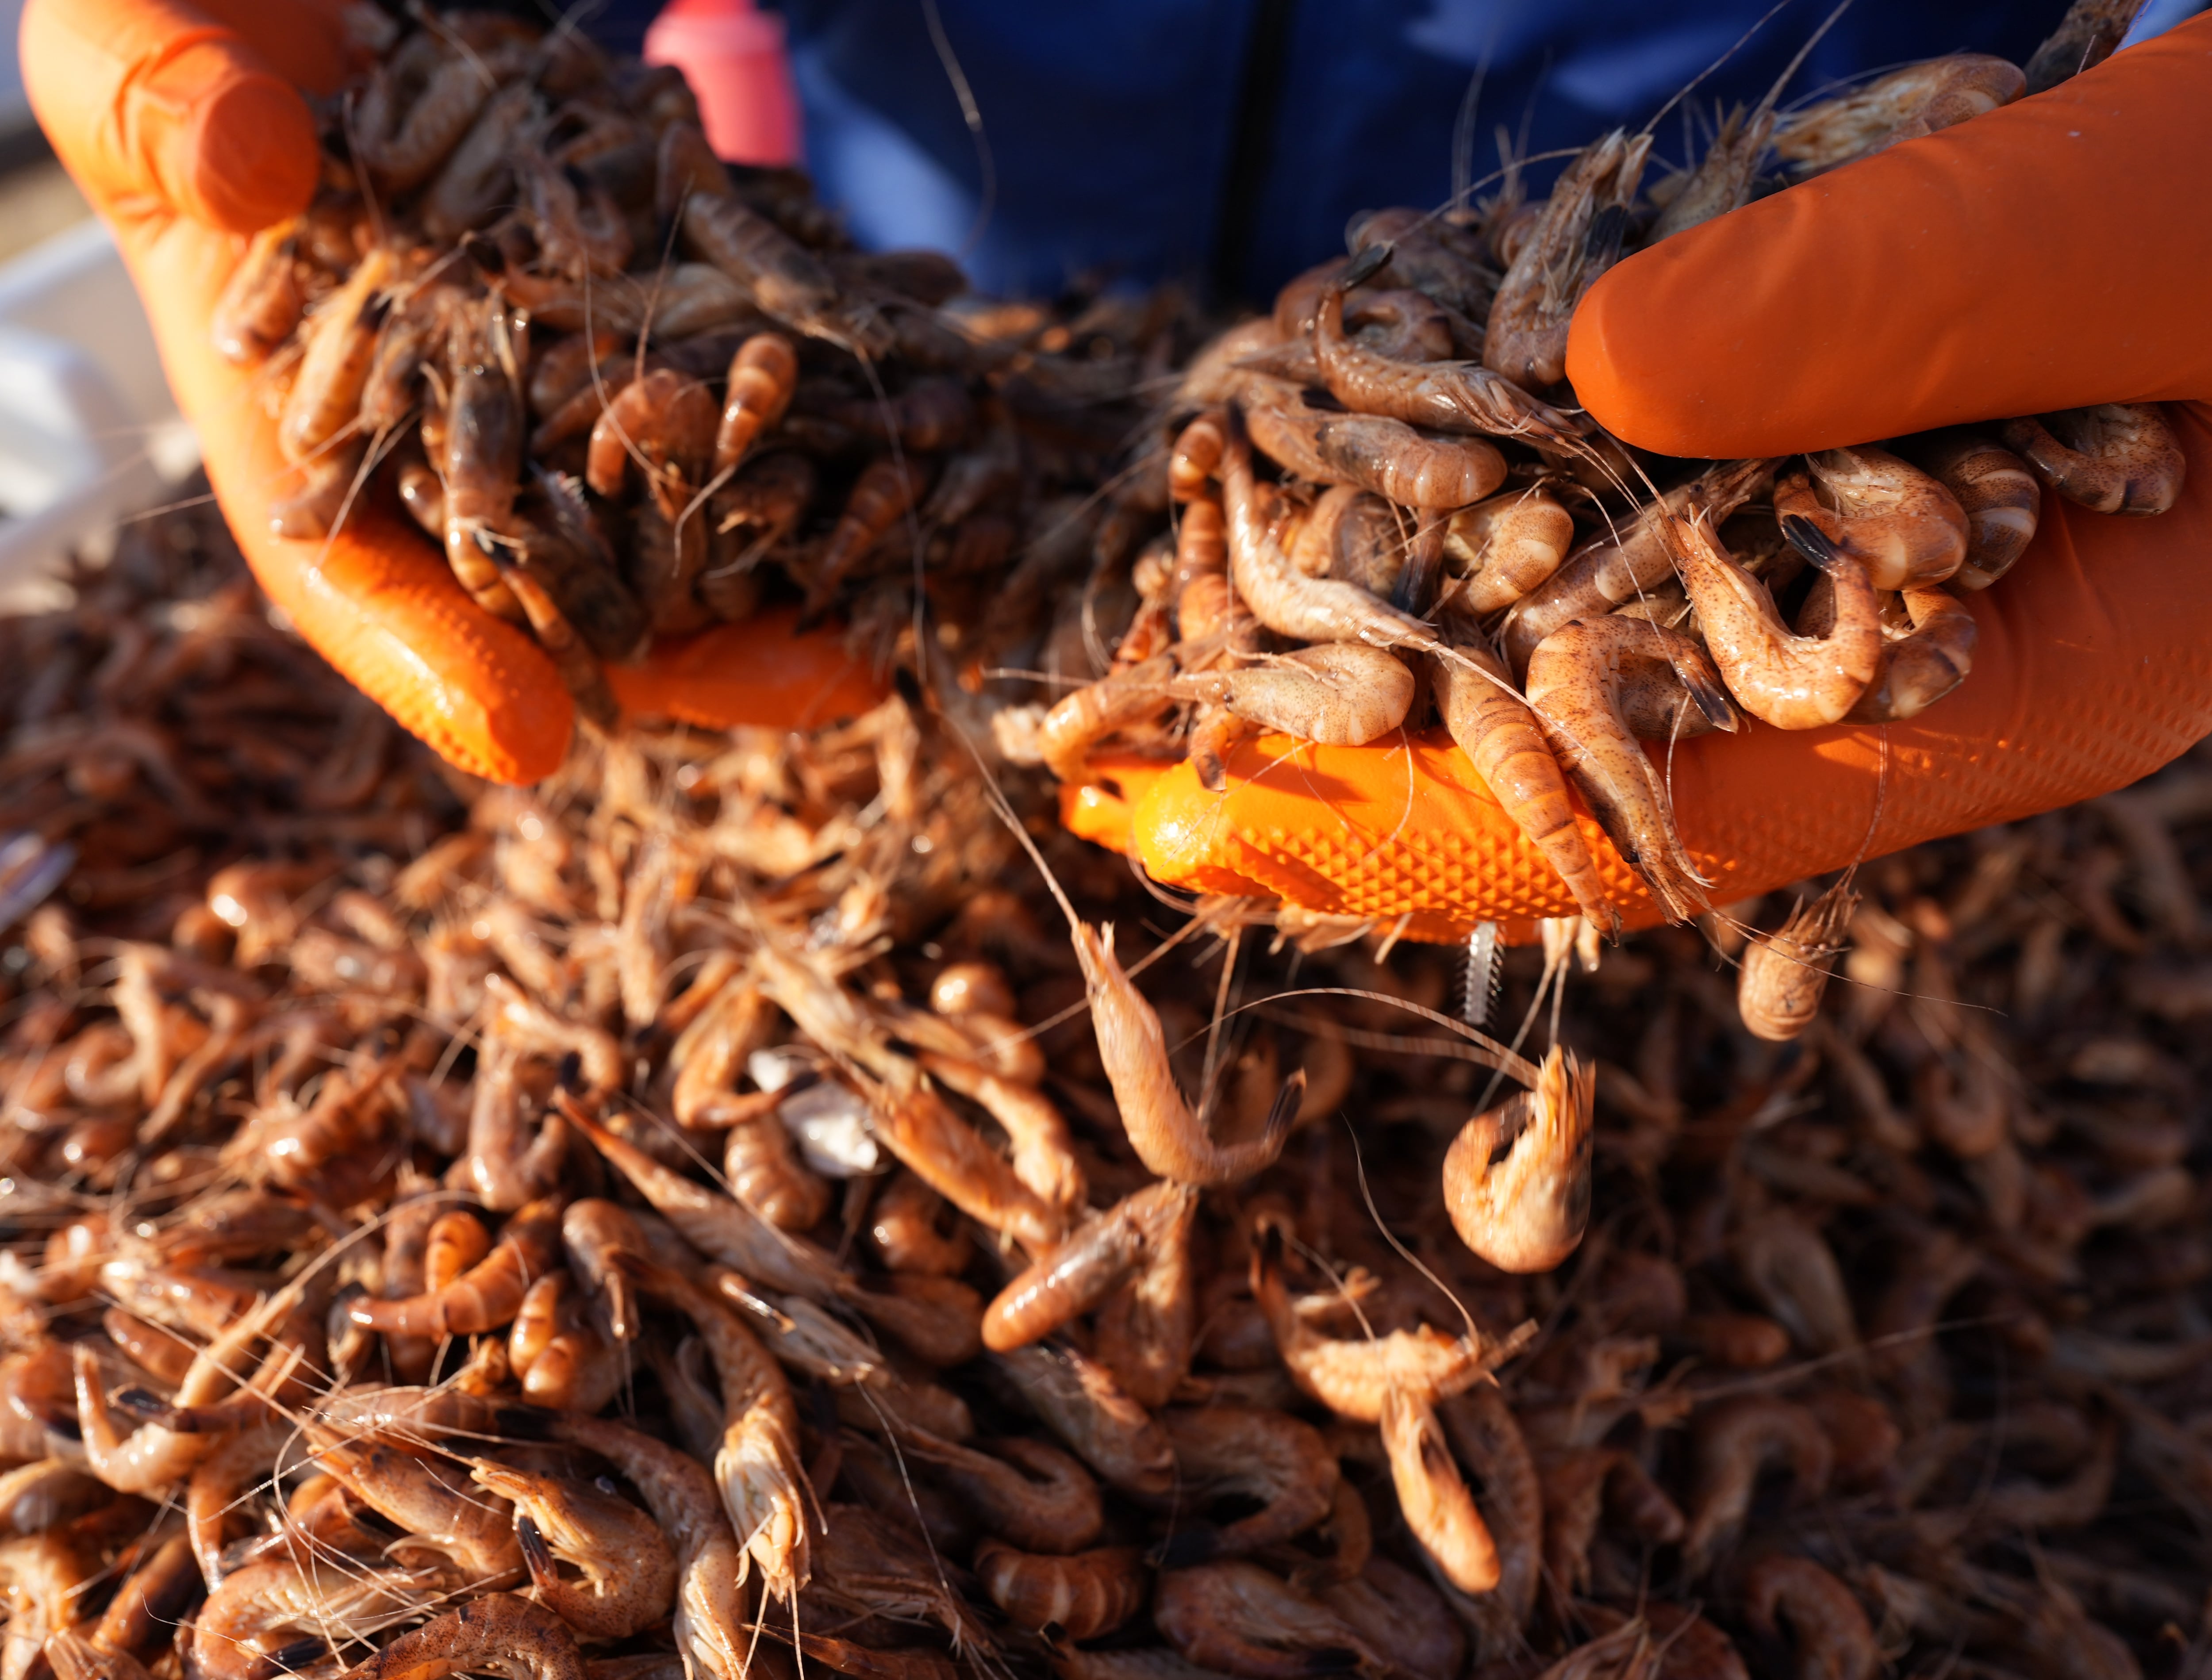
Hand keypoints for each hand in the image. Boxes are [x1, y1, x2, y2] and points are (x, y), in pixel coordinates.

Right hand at [22, 0, 878, 785]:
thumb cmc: (164, 49)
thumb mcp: (135, 74)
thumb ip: (176, 124)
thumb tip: (253, 168)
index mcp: (313, 435)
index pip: (370, 583)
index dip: (446, 661)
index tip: (545, 733)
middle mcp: (454, 429)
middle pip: (574, 572)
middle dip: (701, 634)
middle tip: (834, 676)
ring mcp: (556, 362)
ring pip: (681, 484)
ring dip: (800, 528)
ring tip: (919, 570)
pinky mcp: (634, 280)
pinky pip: (732, 347)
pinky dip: (816, 375)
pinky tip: (916, 394)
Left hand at [1077, 16, 2211, 941]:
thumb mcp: (2179, 210)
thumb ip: (1926, 297)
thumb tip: (1609, 370)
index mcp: (2028, 678)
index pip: (1663, 814)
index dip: (1425, 825)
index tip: (1209, 821)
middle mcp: (1925, 647)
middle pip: (1597, 758)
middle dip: (1368, 777)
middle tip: (1134, 791)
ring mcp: (1882, 550)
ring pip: (1598, 641)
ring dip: (1398, 653)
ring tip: (1187, 669)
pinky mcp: (1854, 439)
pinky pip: (1637, 517)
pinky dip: (1492, 515)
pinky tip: (1353, 507)